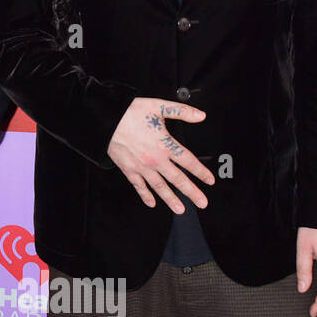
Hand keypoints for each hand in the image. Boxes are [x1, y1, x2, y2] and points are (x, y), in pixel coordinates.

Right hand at [106, 98, 214, 212]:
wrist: (106, 120)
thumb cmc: (130, 113)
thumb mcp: (159, 107)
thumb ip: (182, 112)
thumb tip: (200, 115)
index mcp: (165, 145)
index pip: (189, 162)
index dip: (201, 172)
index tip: (209, 180)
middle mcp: (156, 159)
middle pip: (178, 179)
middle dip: (192, 192)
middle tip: (202, 203)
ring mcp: (142, 167)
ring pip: (160, 187)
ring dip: (171, 199)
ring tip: (181, 209)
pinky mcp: (128, 169)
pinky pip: (139, 186)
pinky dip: (145, 195)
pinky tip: (151, 203)